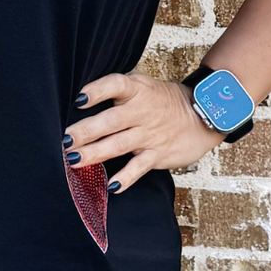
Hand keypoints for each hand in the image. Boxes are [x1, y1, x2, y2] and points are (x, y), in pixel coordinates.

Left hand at [63, 71, 223, 196]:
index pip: (116, 85)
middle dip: (86, 130)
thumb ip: (119, 87)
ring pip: (119, 144)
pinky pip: (138, 167)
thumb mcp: (145, 84)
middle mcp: (142, 112)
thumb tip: (84, 92)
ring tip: (74, 159)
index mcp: (137, 90)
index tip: (80, 99)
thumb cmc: (165, 100)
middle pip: (111, 121)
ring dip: (95, 153)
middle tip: (65, 138)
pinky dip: (125, 178)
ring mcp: (149, 135)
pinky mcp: (157, 154)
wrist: (205, 116)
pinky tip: (111, 186)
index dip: (98, 91)